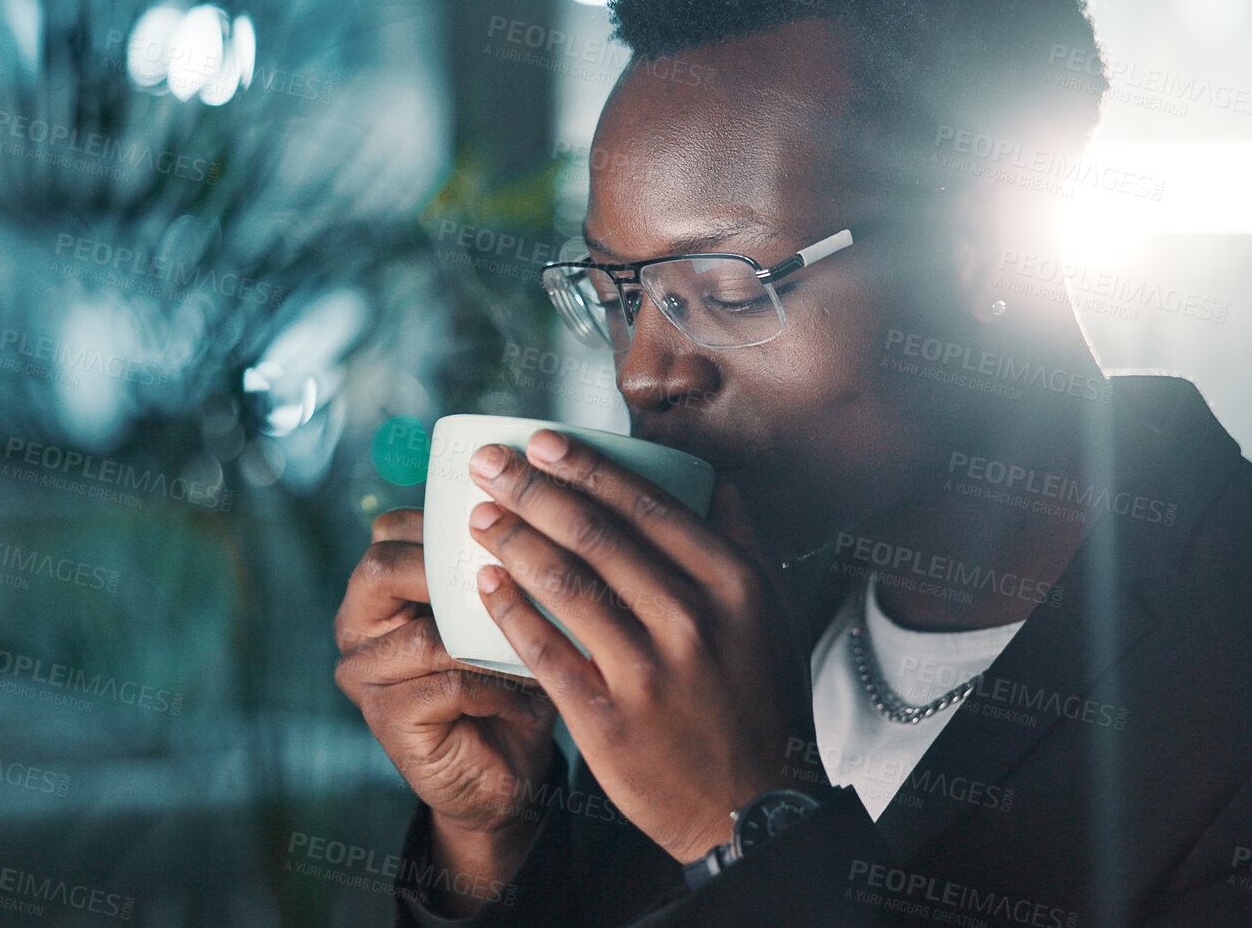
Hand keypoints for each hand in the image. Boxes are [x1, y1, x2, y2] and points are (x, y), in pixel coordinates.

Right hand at [333, 507, 557, 914]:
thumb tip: (521, 507)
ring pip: (422, 634)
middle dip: (449, 571)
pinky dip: (495, 686)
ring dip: (487, 640)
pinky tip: (522, 694)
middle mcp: (357, 628)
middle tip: (507, 580)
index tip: (503, 523)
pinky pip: (446, 684)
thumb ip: (495, 565)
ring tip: (531, 648)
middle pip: (381, 568)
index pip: (391, 531)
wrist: (510, 774)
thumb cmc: (511, 681)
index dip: (444, 524)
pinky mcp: (386, 720)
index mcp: (378, 591)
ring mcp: (363, 677)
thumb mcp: (506, 612)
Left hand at [464, 430, 818, 862]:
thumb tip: (714, 479)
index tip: (542, 443)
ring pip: (566, 585)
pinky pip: (545, 652)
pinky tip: (486, 584)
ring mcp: (649, 672)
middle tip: (489, 464)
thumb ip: (742, 542)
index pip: (647, 505)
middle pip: (597, 535)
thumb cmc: (760, 704)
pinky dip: (510, 611)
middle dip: (533, 490)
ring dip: (513, 541)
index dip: (586, 468)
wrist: (756, 808)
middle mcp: (692, 620)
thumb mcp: (772, 614)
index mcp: (732, 583)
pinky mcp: (609, 720)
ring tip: (479, 517)